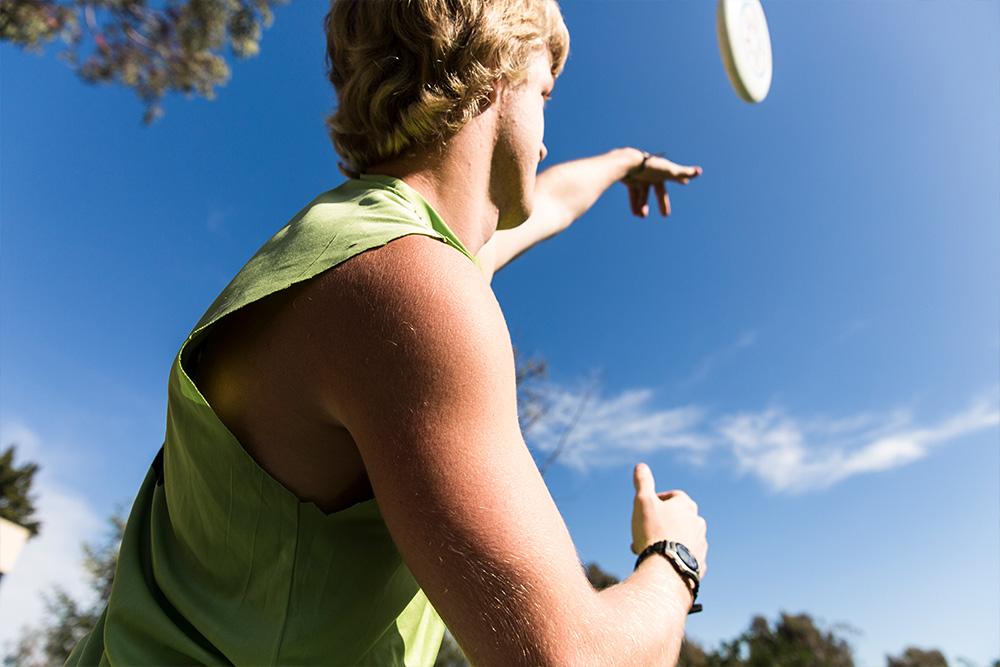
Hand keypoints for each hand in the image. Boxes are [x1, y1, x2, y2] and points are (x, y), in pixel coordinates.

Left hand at [620, 149, 702, 218]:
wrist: (629, 163)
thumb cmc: (651, 166)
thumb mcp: (669, 171)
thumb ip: (684, 173)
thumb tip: (700, 171)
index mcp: (663, 170)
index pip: (674, 177)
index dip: (680, 180)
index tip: (685, 184)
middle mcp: (652, 173)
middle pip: (658, 190)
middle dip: (662, 202)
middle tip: (666, 215)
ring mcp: (640, 176)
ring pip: (643, 194)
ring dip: (643, 205)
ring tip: (642, 216)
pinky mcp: (629, 180)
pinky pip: (633, 194)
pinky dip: (634, 203)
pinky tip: (635, 214)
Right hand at [630, 463, 707, 578]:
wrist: (666, 569)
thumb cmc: (653, 532)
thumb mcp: (643, 501)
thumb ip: (643, 482)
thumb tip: (641, 466)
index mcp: (687, 506)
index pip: (673, 496)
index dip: (657, 501)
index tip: (645, 509)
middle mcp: (698, 522)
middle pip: (676, 519)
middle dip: (659, 524)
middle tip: (642, 532)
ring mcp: (701, 544)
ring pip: (681, 538)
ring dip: (666, 541)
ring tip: (649, 550)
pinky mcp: (700, 564)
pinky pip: (686, 557)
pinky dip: (674, 557)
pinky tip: (661, 563)